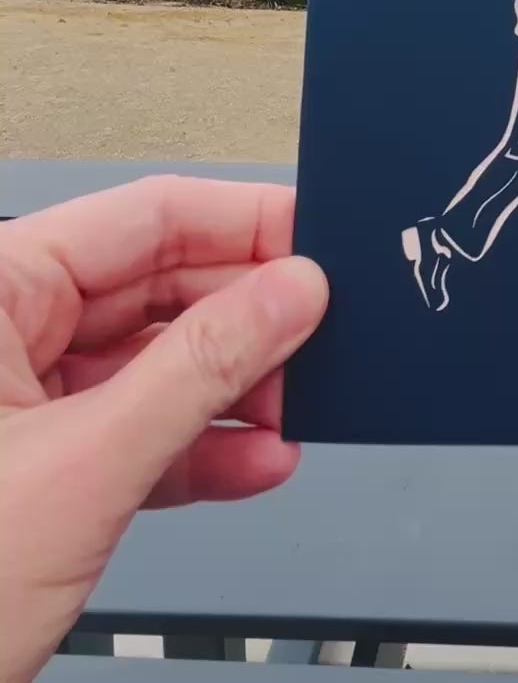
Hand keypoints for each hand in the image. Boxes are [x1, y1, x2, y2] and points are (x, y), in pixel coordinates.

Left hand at [0, 175, 327, 682]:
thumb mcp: (87, 465)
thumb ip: (199, 369)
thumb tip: (289, 293)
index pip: (144, 217)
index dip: (242, 224)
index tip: (320, 244)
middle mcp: (4, 330)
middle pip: (157, 286)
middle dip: (245, 321)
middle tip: (321, 338)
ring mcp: (19, 399)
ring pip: (155, 361)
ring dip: (232, 392)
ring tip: (292, 413)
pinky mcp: (40, 464)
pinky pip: (138, 429)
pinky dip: (199, 447)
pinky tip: (254, 462)